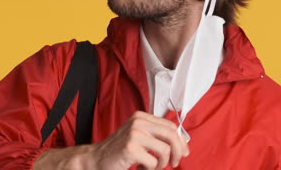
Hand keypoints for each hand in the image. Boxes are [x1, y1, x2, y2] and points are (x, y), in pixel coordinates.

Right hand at [33, 111, 188, 169]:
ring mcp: (134, 134)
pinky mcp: (131, 148)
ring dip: (162, 164)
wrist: (96, 159)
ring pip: (165, 150)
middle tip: (174, 163)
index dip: (180, 140)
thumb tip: (181, 143)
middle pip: (171, 135)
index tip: (183, 152)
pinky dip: (150, 169)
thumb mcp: (138, 136)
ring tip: (152, 166)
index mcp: (142, 117)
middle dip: (178, 152)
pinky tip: (140, 167)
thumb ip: (156, 135)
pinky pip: (153, 161)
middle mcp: (138, 122)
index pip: (170, 125)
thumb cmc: (118, 150)